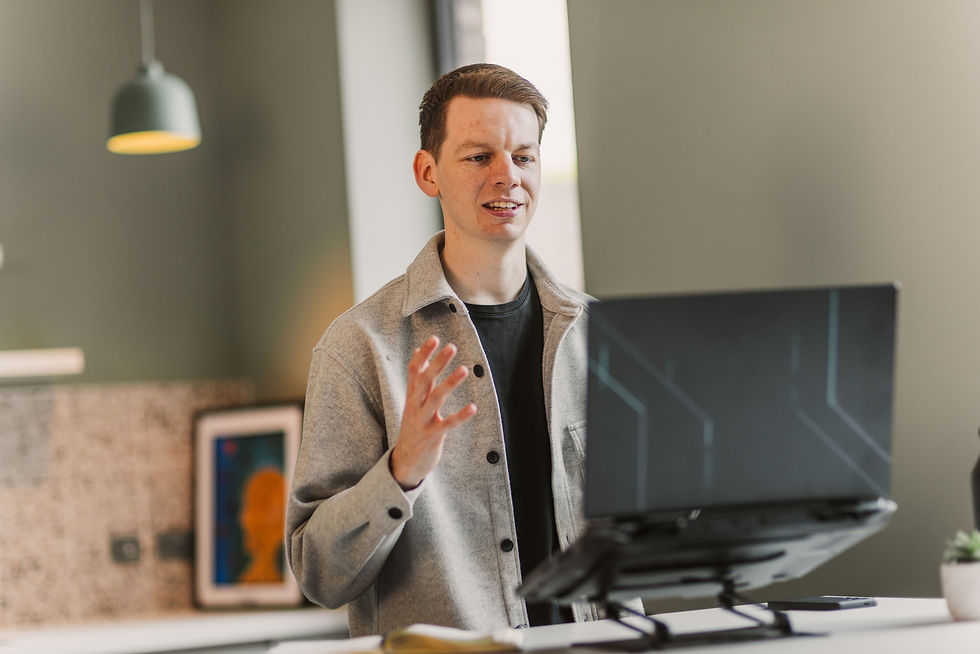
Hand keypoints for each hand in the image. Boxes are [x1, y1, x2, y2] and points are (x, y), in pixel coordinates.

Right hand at [390, 336, 477, 488]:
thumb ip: (416, 379)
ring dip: (449, 383)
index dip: (423, 354)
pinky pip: (447, 425)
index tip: (434, 338)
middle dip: (437, 363)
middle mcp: (415, 406)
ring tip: (464, 369)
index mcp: (411, 397)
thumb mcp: (412, 402)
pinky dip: (460, 416)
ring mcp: (422, 422)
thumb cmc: (413, 428)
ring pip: (435, 399)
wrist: (404, 463)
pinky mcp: (432, 437)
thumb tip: (415, 352)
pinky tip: (473, 407)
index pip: (414, 371)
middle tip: (451, 346)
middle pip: (424, 380)